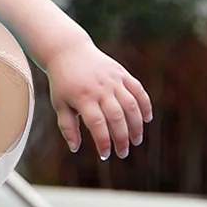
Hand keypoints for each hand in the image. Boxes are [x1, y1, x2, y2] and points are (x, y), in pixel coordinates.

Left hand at [43, 39, 151, 158]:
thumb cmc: (62, 82)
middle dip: (122, 138)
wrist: (68, 51)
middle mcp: (100, 89)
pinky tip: (147, 119)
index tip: (106, 155)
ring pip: (130, 105)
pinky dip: (145, 104)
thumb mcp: (59, 104)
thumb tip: (75, 149)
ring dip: (136, 125)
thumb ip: (67, 127)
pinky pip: (137, 90)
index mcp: (82, 98)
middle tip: (123, 153)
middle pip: (116, 117)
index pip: (97, 125)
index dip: (103, 142)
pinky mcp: (121, 73)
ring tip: (136, 140)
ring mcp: (112, 80)